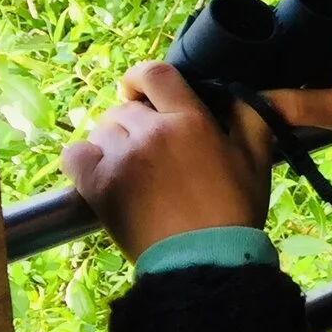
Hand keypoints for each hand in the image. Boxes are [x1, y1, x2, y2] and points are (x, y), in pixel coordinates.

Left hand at [61, 62, 273, 261]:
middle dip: (136, 122)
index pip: (154, 74)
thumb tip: (237, 94)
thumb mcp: (256, 159)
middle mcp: (151, 132)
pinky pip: (75, 155)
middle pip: (125, 108)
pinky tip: (103, 172)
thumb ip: (250, 117)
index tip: (142, 90)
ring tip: (132, 168)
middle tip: (152, 150)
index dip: (142, 77)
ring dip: (114, 142)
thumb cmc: (233, 210)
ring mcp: (120, 158)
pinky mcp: (97, 185)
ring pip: (102, 131)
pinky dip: (85, 159)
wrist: (202, 257)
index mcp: (190, 120)